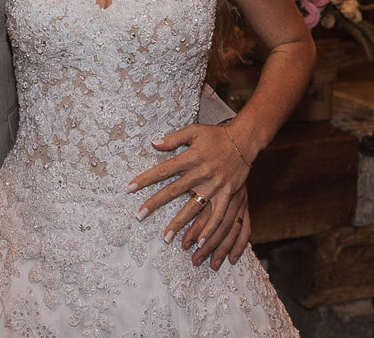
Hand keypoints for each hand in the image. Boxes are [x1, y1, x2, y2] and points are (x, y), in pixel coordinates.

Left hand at [127, 122, 254, 263]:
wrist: (244, 140)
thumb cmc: (216, 135)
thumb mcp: (194, 131)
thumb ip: (173, 139)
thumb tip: (153, 143)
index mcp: (191, 158)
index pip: (163, 170)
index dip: (146, 179)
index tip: (130, 187)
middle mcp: (201, 173)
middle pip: (174, 191)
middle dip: (155, 204)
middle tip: (139, 216)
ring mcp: (215, 186)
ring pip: (194, 208)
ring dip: (181, 224)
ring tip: (167, 237)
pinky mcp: (227, 195)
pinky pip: (218, 215)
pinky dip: (209, 229)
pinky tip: (199, 242)